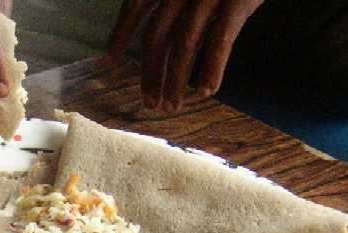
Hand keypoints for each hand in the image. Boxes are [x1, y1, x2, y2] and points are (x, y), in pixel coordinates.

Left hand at [107, 0, 263, 110]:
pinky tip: (206, 91)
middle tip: (148, 102)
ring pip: (183, 45)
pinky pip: (220, 40)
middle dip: (149, 73)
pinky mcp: (238, 1)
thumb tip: (162, 28)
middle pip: (157, 35)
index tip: (109, 62)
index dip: (121, 34)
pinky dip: (212, 68)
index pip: (136, 5)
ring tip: (171, 106)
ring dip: (174, 81)